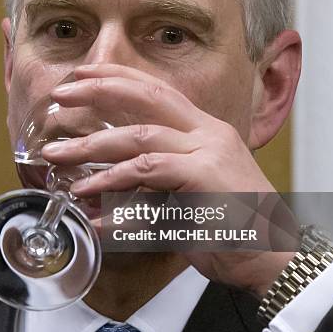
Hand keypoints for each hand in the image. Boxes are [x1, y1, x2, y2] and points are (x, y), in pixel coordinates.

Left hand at [42, 63, 293, 296]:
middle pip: (147, 98)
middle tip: (60, 95)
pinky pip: (150, 174)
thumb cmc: (230, 228)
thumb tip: (103, 182)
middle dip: (99, 91)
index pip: (157, 90)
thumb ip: (152, 180)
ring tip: (58, 159)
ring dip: (92, 148)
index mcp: (204, 131)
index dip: (118, 77)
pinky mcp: (206, 177)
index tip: (82, 75)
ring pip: (139, 138)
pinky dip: (115, 190)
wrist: (275, 256)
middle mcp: (207, 134)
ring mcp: (209, 152)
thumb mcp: (188, 193)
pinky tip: (92, 208)